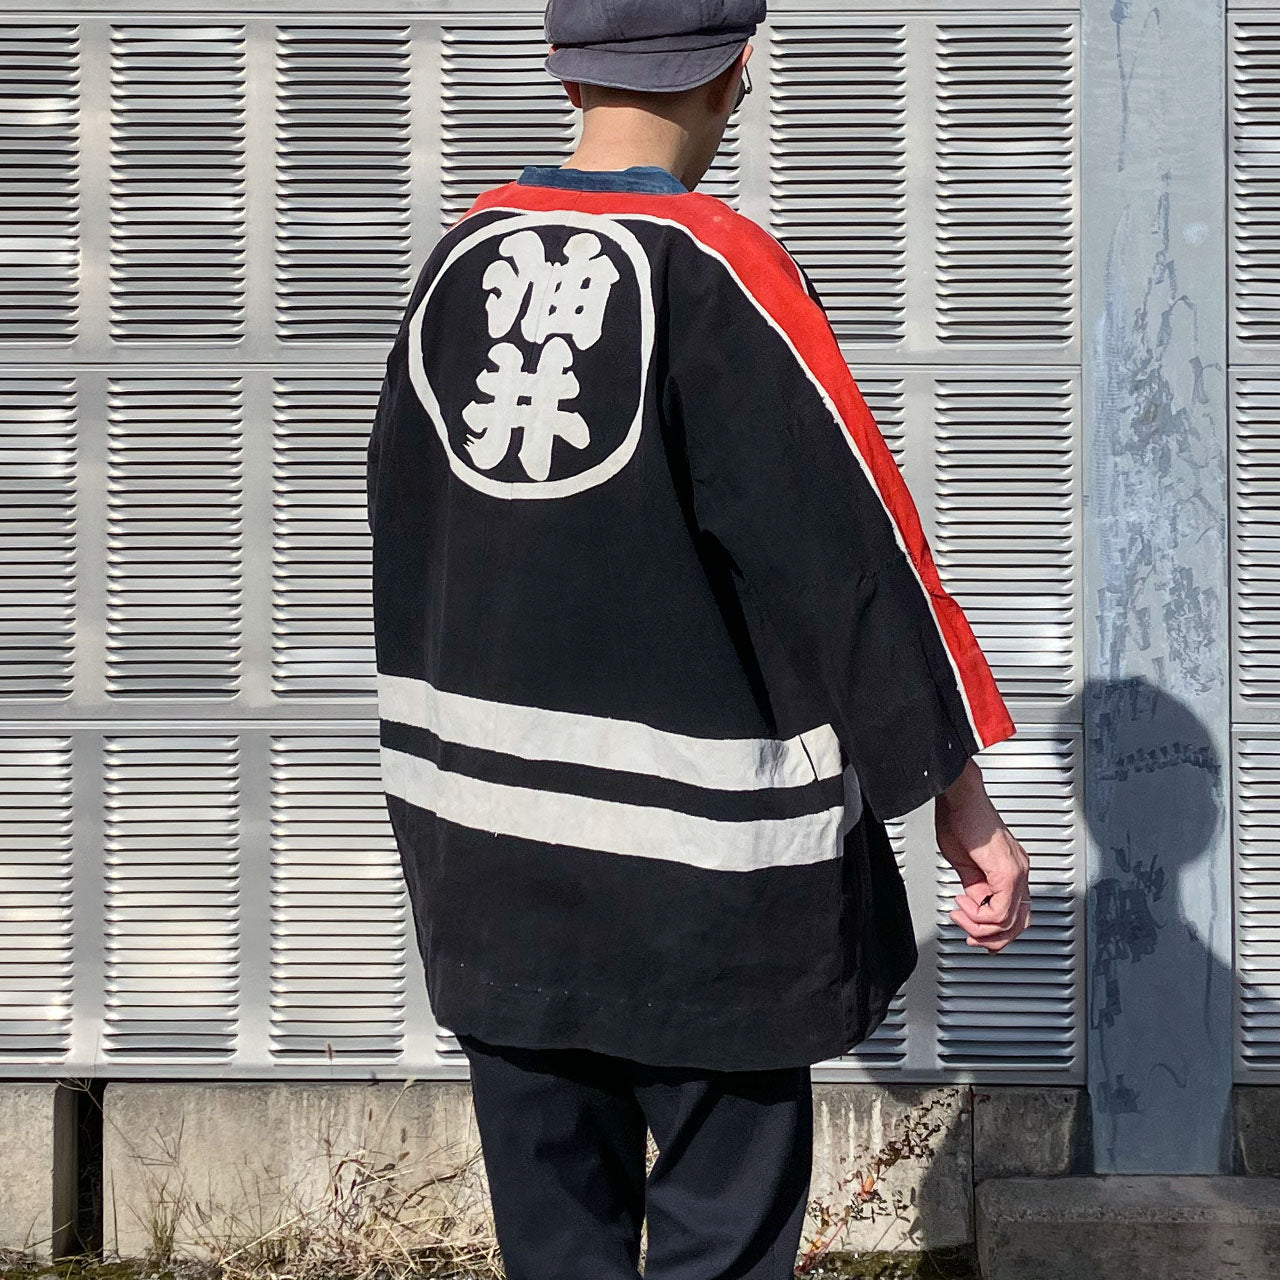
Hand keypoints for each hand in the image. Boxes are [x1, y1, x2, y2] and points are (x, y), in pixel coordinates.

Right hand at [934, 759, 1030, 952]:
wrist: (961, 798)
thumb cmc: (960, 818)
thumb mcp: (964, 862)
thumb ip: (974, 885)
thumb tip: (975, 903)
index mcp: (1012, 869)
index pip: (1015, 912)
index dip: (996, 930)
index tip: (972, 929)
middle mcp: (1020, 872)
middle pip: (1020, 924)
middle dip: (993, 939)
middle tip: (971, 937)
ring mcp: (1017, 872)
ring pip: (1010, 922)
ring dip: (980, 927)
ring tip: (961, 915)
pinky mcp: (1007, 872)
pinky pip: (1000, 911)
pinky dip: (979, 916)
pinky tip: (964, 905)